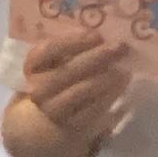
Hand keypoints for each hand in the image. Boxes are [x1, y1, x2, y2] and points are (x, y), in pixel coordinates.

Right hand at [20, 30, 137, 146]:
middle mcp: (38, 89)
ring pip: (82, 91)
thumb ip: (73, 46)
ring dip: (106, 78)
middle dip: (97, 57)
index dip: (71, 41)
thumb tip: (102, 31)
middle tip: (120, 47)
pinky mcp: (71, 125)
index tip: (96, 35)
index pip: (46, 51)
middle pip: (68, 71)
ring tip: (125, 68)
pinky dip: (110, 97)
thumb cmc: (60, 76)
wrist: (52, 114)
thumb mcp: (58, 60)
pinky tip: (122, 86)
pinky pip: (93, 110)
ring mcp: (53, 109)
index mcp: (32, 68)